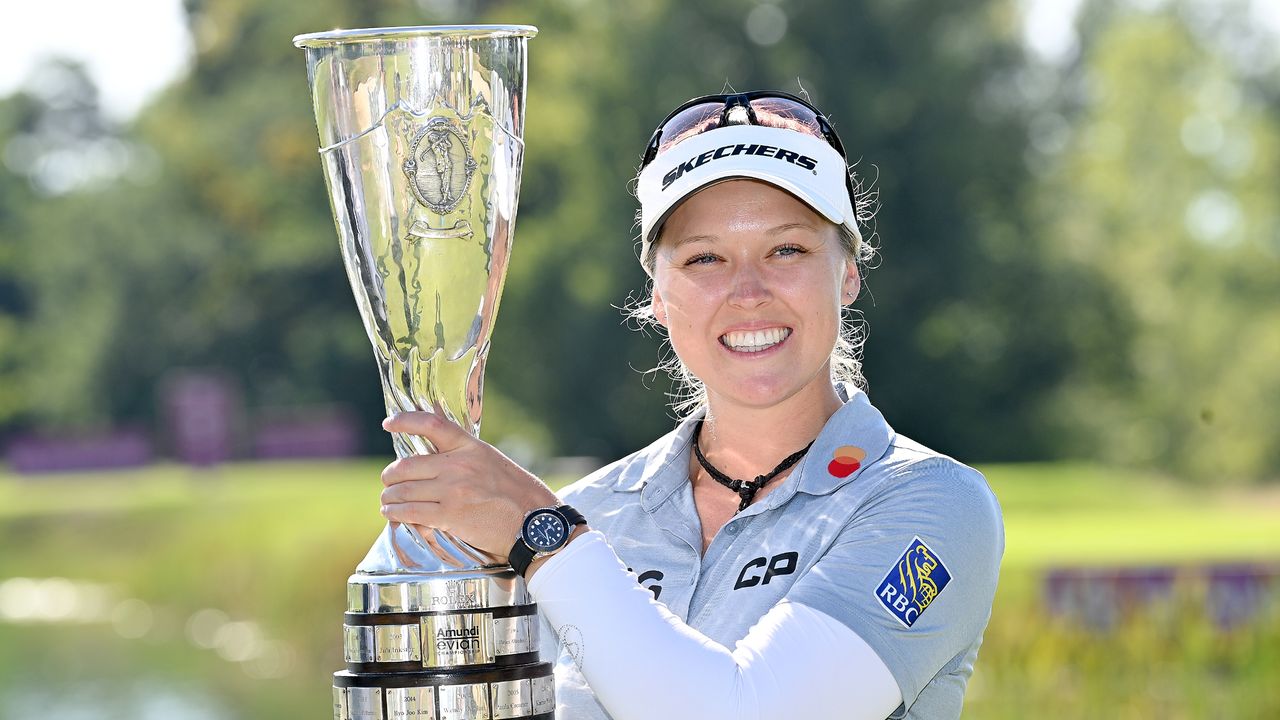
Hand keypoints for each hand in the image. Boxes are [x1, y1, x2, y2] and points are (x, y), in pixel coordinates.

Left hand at [379, 411, 559, 559]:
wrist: (535, 521)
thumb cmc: (517, 493)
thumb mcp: (492, 461)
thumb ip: (465, 457)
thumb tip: (436, 455)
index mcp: (470, 447)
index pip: (431, 424)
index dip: (405, 421)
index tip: (389, 424)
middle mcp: (458, 465)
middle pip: (406, 465)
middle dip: (390, 476)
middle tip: (388, 482)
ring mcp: (453, 490)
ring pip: (403, 491)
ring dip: (389, 497)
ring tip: (388, 501)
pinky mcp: (451, 515)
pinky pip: (410, 512)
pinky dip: (396, 513)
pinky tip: (393, 514)